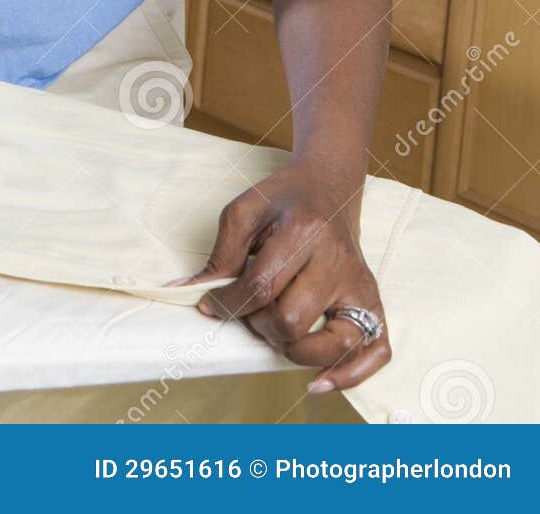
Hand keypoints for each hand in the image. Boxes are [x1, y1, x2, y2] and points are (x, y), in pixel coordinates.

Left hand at [171, 156, 389, 393]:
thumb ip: (220, 254)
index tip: (211, 305)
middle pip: (292, 320)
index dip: (228, 305)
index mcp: (304, 231)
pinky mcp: (373, 302)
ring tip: (277, 332)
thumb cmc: (284, 200)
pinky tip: (318, 380)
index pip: (260, 287)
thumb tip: (191, 293)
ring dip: (294, 351)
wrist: (329, 187)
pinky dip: (349, 375)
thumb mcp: (244, 211)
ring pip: (332, 344)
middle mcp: (337, 260)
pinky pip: (376, 352)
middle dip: (259, 325)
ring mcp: (359, 285)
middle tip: (252, 310)